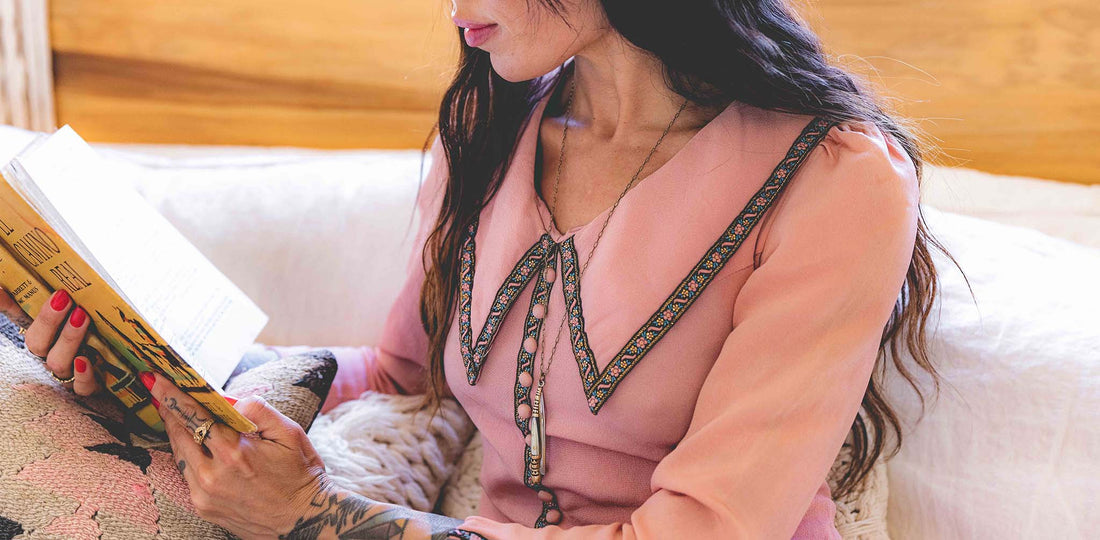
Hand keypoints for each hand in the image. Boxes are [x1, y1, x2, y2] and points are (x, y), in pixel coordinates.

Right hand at [0, 287, 100, 394]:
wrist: (119, 368)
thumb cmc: (92, 336)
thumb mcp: (73, 316)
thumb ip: (49, 301)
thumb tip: (11, 285)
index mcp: (41, 337)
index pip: (19, 320)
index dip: (7, 306)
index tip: (3, 290)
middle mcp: (49, 356)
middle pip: (37, 344)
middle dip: (48, 320)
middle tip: (63, 297)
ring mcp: (67, 374)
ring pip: (58, 363)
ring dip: (69, 338)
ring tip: (81, 315)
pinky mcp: (89, 387)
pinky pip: (82, 387)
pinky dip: (83, 375)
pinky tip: (84, 361)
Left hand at [147, 373, 327, 538]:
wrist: (303, 521)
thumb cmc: (301, 474)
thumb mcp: (291, 434)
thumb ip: (260, 410)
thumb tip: (230, 400)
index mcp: (235, 452)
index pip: (196, 416)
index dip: (174, 397)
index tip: (158, 381)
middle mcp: (214, 475)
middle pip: (179, 434)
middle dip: (169, 411)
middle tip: (160, 391)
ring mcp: (205, 494)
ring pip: (179, 455)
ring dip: (175, 432)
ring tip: (173, 414)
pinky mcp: (203, 507)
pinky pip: (187, 474)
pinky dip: (187, 456)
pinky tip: (192, 444)